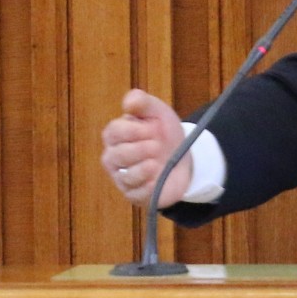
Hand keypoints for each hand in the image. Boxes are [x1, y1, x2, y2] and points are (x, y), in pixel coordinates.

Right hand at [101, 88, 191, 207]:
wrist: (183, 156)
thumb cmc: (163, 131)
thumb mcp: (156, 111)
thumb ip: (142, 102)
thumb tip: (129, 102)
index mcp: (114, 135)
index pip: (114, 131)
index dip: (135, 130)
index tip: (154, 127)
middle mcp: (113, 157)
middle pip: (119, 155)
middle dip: (143, 149)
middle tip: (159, 145)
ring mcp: (122, 178)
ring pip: (127, 176)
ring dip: (147, 167)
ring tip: (159, 161)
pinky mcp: (134, 195)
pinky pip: (136, 194)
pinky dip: (150, 186)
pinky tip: (158, 177)